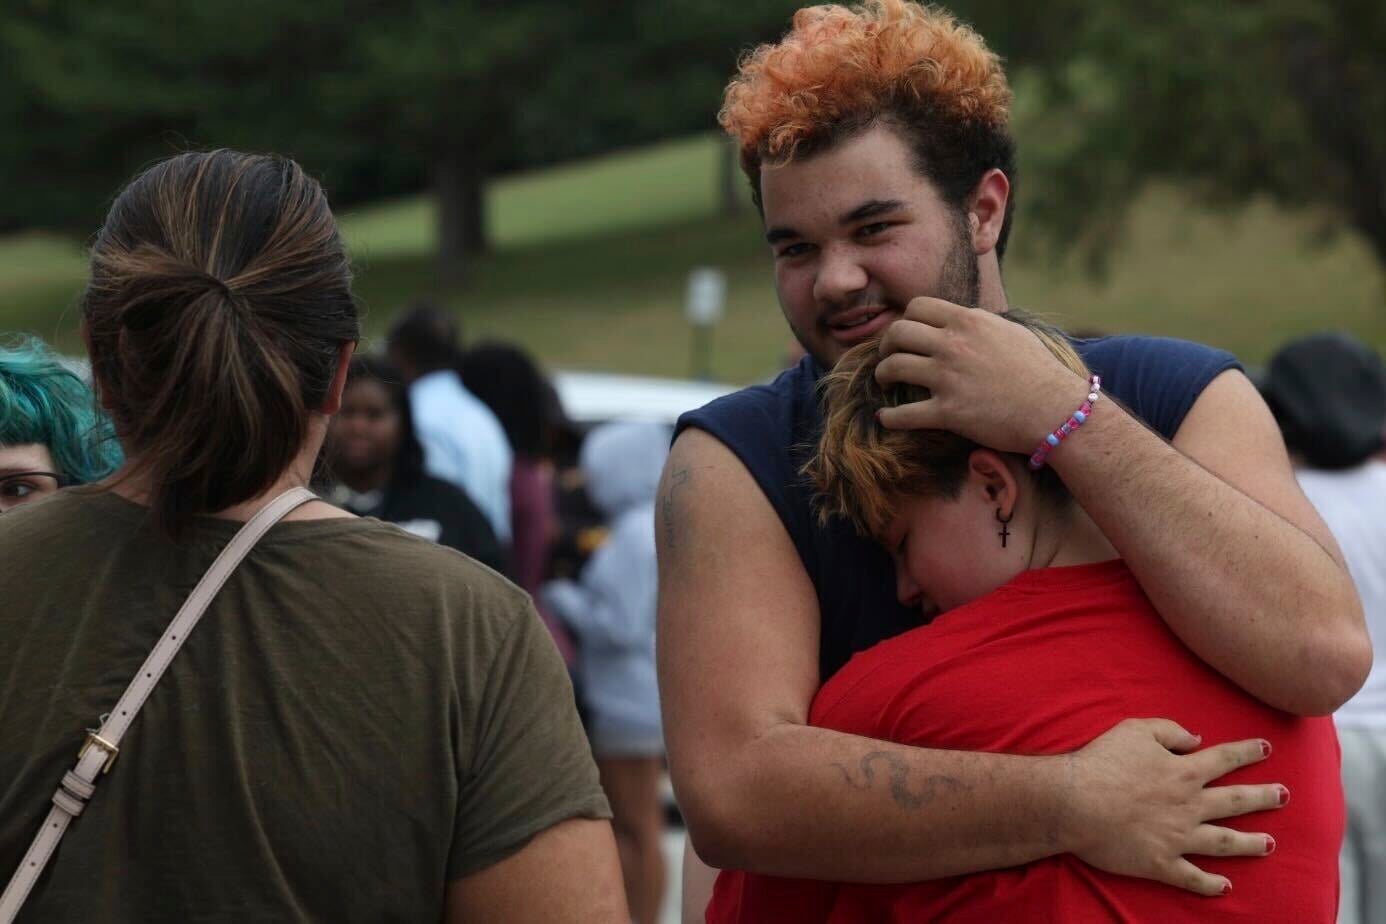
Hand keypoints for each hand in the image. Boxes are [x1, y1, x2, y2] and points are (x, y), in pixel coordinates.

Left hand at [874, 298, 1087, 452]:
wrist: (1055, 409)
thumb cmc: (1038, 370)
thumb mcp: (1008, 332)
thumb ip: (978, 323)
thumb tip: (960, 318)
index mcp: (968, 321)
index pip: (917, 307)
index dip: (905, 319)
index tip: (905, 334)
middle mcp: (953, 345)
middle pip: (898, 333)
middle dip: (885, 345)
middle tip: (887, 356)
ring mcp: (948, 378)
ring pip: (893, 367)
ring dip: (882, 375)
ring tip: (885, 382)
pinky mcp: (948, 412)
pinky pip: (903, 414)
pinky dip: (889, 417)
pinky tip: (886, 418)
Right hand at [1059, 718, 1283, 896]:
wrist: (1074, 801)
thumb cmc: (1101, 761)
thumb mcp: (1134, 730)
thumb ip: (1169, 731)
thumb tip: (1195, 740)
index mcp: (1183, 772)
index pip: (1224, 759)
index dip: (1247, 752)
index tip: (1267, 748)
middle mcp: (1189, 806)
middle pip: (1235, 802)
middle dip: (1263, 797)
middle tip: (1284, 795)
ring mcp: (1178, 838)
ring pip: (1224, 842)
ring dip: (1250, 843)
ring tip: (1270, 844)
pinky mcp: (1160, 863)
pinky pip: (1192, 877)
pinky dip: (1210, 884)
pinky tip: (1226, 887)